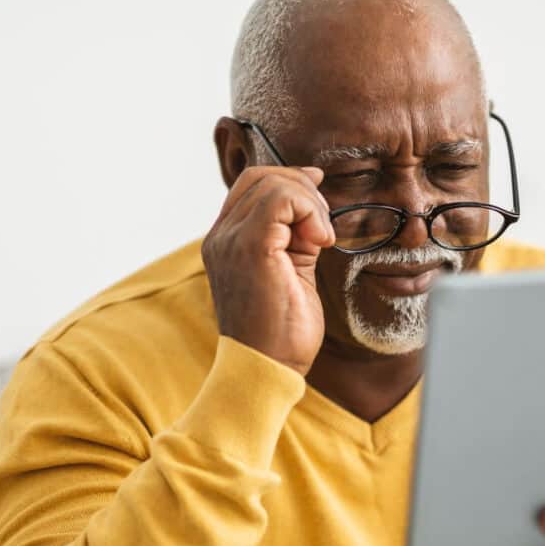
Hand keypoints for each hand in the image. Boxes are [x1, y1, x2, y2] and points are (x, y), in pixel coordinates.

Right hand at [202, 166, 335, 374]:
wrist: (268, 368)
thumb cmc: (282, 332)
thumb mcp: (292, 271)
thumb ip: (295, 237)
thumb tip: (312, 203)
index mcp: (226, 241)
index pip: (252, 185)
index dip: (290, 181)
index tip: (319, 198)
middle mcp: (221, 237)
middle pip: (261, 177)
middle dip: (303, 189)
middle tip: (323, 225)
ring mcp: (231, 241)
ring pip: (273, 184)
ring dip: (311, 204)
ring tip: (322, 240)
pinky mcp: (251, 248)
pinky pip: (280, 200)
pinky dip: (309, 211)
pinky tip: (321, 241)